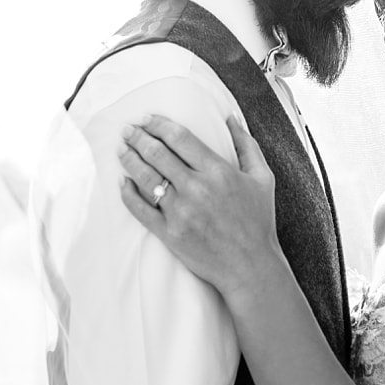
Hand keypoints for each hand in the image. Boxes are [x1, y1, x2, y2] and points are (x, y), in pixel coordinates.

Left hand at [118, 114, 278, 296]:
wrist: (250, 266)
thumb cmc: (258, 222)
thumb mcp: (263, 179)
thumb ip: (247, 145)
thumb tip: (230, 118)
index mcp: (218, 172)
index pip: (179, 137)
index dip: (158, 124)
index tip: (147, 118)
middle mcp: (197, 189)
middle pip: (157, 153)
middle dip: (138, 137)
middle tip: (128, 130)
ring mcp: (180, 212)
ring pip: (145, 177)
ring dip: (129, 159)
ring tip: (122, 149)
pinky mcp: (169, 233)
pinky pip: (140, 209)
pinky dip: (127, 193)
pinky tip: (122, 182)